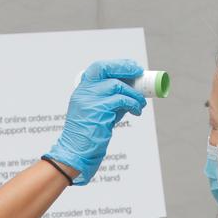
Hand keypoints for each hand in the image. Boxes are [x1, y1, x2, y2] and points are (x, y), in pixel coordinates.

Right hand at [45, 59, 146, 184]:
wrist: (76, 152)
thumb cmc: (90, 134)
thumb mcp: (99, 112)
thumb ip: (111, 100)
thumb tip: (134, 90)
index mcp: (82, 90)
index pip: (98, 68)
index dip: (117, 64)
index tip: (132, 67)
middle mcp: (83, 92)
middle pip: (105, 69)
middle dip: (125, 68)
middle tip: (140, 73)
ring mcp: (89, 100)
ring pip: (117, 85)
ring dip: (134, 93)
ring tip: (141, 103)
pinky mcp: (97, 110)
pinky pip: (121, 100)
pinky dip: (133, 104)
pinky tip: (137, 110)